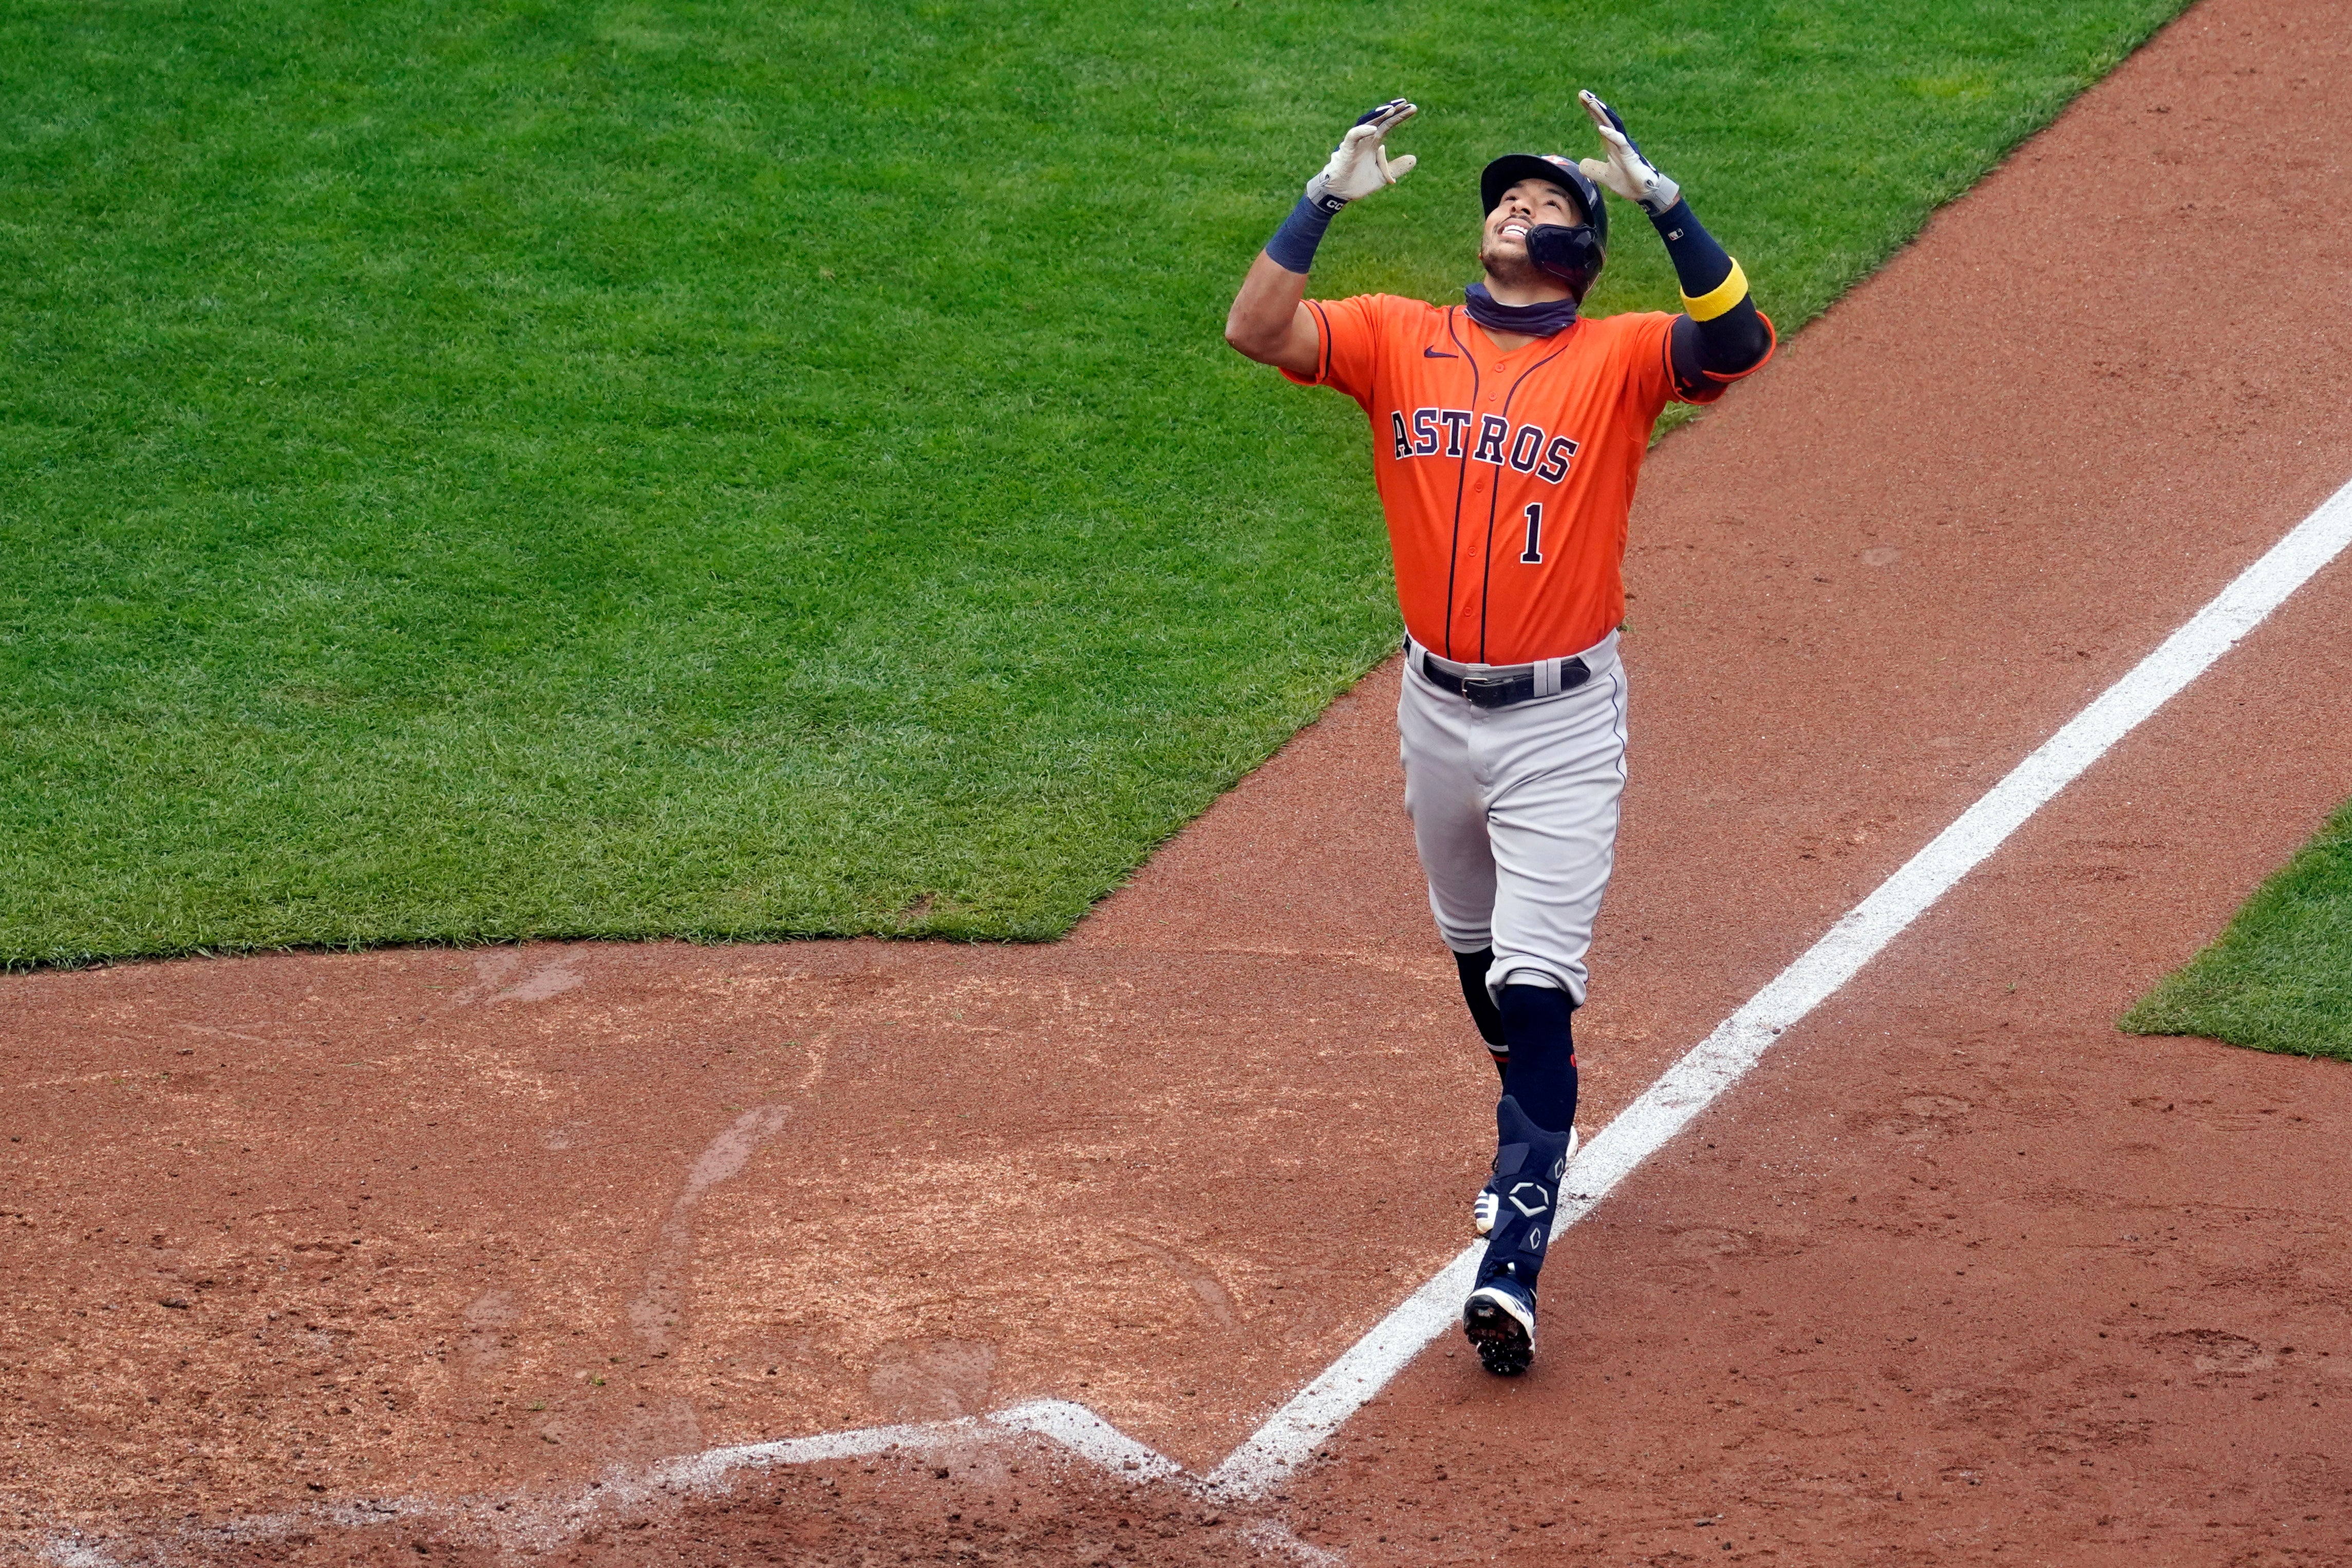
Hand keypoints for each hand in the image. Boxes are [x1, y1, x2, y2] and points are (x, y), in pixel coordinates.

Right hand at [1304, 99, 1417, 211]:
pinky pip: (1353, 136)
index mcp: (1374, 142)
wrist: (1341, 193)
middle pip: (1380, 119)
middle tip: (1406, 102)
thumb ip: (1397, 167)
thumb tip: (1414, 159)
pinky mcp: (1346, 149)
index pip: (1388, 124)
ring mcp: (1356, 142)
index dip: (1400, 115)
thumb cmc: (1358, 182)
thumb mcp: (1383, 175)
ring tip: (1392, 109)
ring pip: (1366, 123)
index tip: (1413, 108)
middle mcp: (1365, 138)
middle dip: (1392, 110)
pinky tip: (1373, 128)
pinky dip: (1362, 131)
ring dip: (1378, 115)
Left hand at [1576, 90, 1678, 213]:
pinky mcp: (1631, 155)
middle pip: (1605, 119)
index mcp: (1612, 144)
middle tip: (1583, 93)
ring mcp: (1625, 147)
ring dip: (1602, 114)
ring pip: (1613, 126)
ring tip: (1592, 102)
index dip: (1591, 110)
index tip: (1582, 97)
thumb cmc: (1628, 182)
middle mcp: (1619, 141)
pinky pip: (1621, 143)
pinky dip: (1611, 135)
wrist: (1644, 193)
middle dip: (1594, 106)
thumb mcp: (1604, 176)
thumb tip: (1581, 164)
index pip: (1600, 122)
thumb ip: (1593, 168)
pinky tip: (1602, 128)